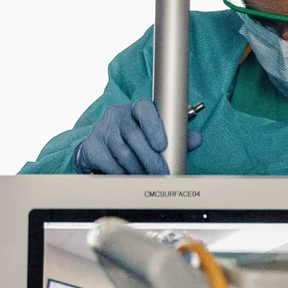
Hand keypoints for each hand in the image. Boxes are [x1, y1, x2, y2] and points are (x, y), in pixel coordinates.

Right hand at [73, 99, 201, 175]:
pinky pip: (109, 163)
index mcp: (136, 109)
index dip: (154, 127)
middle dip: (150, 158)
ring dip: (137, 169)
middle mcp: (117, 115)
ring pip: (122, 152)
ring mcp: (102, 129)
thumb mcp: (156, 136)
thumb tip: (196, 139)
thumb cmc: (133, 141)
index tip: (162, 145)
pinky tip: (129, 177)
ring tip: (147, 178)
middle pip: (134, 135)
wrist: (100, 149)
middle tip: (162, 173)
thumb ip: (177, 138)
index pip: (144, 109)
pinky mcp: (91, 146)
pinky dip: (122, 174)